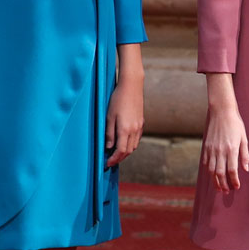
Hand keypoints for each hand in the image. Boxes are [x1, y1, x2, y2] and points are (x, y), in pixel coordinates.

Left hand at [106, 43, 143, 166]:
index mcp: (125, 129)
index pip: (120, 151)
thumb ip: (109, 133)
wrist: (131, 86)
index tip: (106, 164)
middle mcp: (134, 130)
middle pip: (128, 151)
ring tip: (116, 153)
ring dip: (125, 152)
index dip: (113, 160)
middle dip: (119, 159)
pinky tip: (124, 142)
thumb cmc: (117, 99)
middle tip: (110, 161)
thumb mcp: (109, 116)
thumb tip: (108, 147)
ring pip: (133, 146)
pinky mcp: (141, 121)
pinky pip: (137, 138)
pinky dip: (130, 144)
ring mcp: (139, 126)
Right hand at [202, 105, 248, 192]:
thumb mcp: (244, 138)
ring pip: (211, 170)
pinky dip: (209, 171)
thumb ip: (245, 154)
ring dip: (215, 181)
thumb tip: (245, 169)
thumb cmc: (235, 124)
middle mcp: (220, 151)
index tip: (237, 186)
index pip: (232, 171)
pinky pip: (206, 163)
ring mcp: (212, 149)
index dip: (234, 181)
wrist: (221, 112)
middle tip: (227, 191)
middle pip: (220, 173)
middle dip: (224, 185)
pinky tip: (212, 175)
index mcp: (231, 149)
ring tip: (219, 188)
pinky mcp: (206, 147)